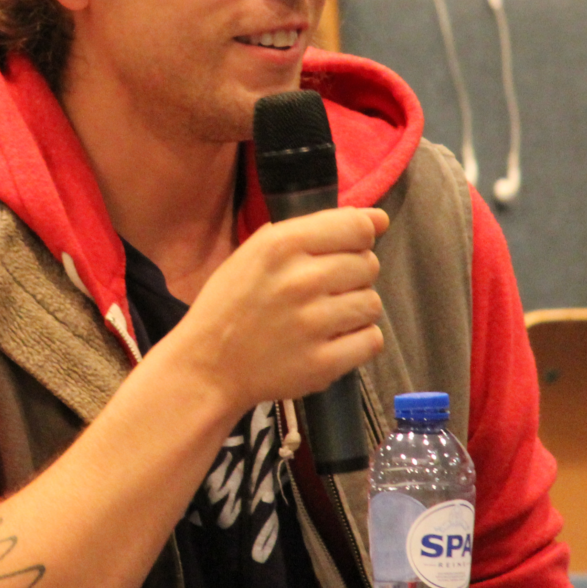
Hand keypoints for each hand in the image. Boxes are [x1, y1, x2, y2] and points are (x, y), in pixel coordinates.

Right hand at [162, 207, 388, 415]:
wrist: (207, 367)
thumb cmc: (231, 304)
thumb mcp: (257, 252)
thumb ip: (317, 229)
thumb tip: (379, 219)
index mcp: (281, 245)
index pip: (357, 227)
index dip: (357, 238)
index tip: (341, 252)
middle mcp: (300, 280)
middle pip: (368, 265)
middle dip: (353, 275)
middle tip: (323, 290)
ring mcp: (313, 324)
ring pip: (372, 303)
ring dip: (355, 309)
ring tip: (325, 317)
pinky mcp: (322, 364)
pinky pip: (372, 341)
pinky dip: (358, 341)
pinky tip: (331, 340)